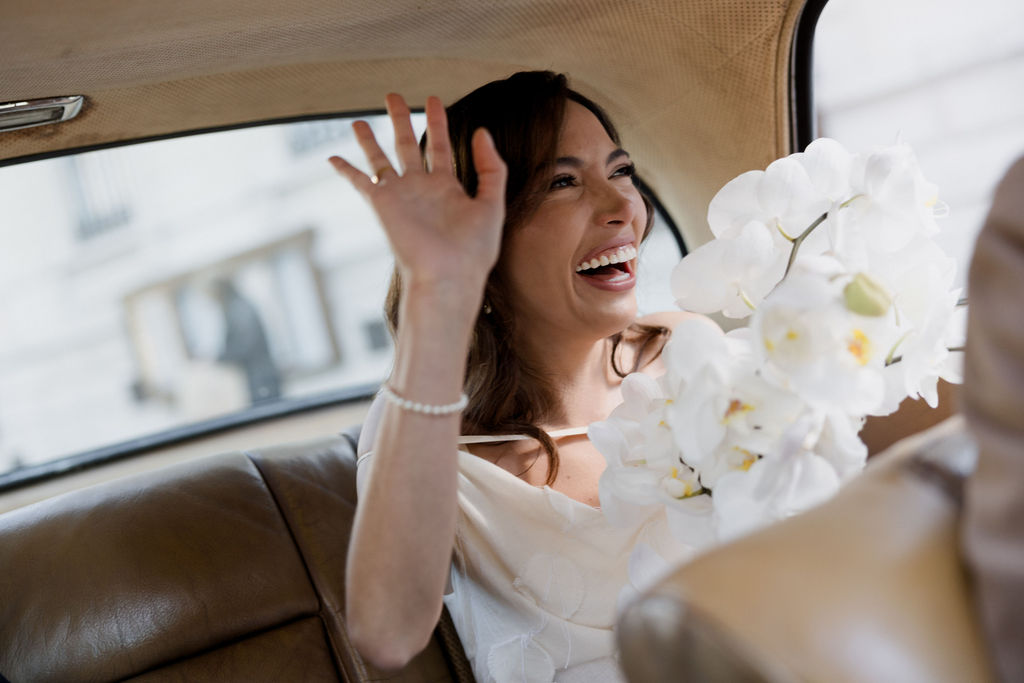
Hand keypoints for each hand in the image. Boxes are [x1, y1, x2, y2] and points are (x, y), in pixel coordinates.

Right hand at [329, 94, 506, 296]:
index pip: (439, 147)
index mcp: (448, 188)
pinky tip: (333, 157)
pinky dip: (346, 170)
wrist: (449, 276)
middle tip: (393, 95)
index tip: (434, 99)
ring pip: (380, 159)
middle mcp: (421, 188)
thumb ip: (491, 167)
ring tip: (360, 120)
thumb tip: (482, 132)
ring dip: (370, 140)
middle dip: (401, 119)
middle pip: (408, 145)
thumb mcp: (492, 203)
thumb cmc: (474, 250)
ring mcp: (400, 196)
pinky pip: (360, 182)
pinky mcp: (382, 204)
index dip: (437, 122)